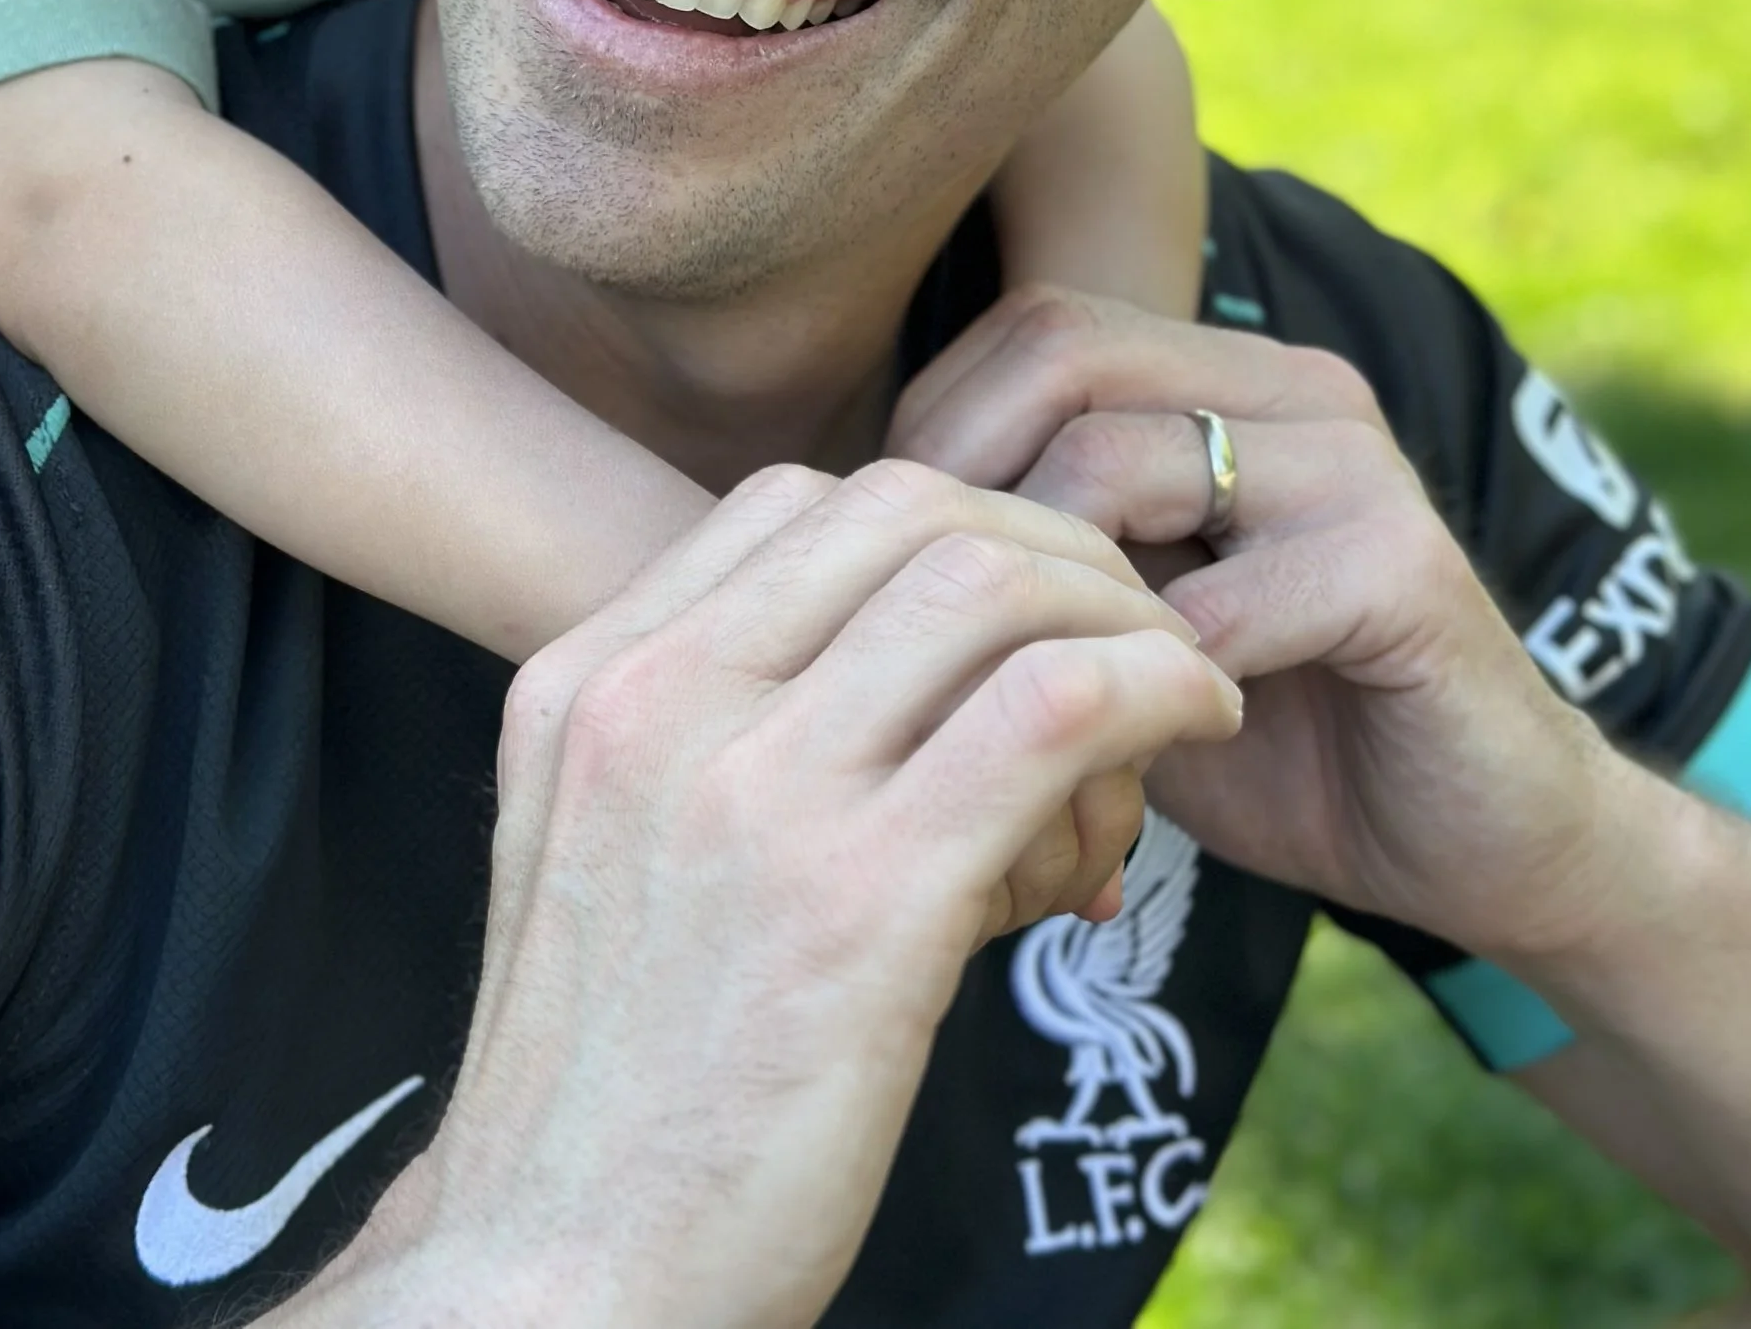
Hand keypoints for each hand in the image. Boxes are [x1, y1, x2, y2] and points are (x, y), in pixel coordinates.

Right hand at [330, 460, 1240, 1328]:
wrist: (554, 1287)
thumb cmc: (609, 1104)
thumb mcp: (596, 860)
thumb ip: (703, 746)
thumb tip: (902, 688)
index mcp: (587, 684)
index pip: (797, 500)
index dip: (946, 524)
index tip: (1026, 609)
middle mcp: (658, 705)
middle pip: (905, 510)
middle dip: (1049, 545)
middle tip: (1130, 630)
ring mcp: (754, 795)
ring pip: (987, 586)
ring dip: (1118, 616)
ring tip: (1179, 692)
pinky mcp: (863, 905)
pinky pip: (1052, 711)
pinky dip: (1153, 690)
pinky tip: (1195, 731)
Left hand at [888, 288, 1614, 964]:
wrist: (1475, 845)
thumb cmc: (1268, 739)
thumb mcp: (1117, 631)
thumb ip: (1020, 563)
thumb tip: (835, 537)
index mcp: (1219, 374)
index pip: (1031, 328)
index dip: (938, 429)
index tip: (893, 567)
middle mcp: (1288, 384)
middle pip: (1061, 354)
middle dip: (967, 493)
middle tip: (933, 631)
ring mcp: (1352, 462)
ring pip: (1119, 463)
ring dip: (1047, 601)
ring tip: (1028, 702)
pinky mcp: (1404, 567)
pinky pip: (1220, 604)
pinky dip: (1144, 686)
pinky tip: (1127, 755)